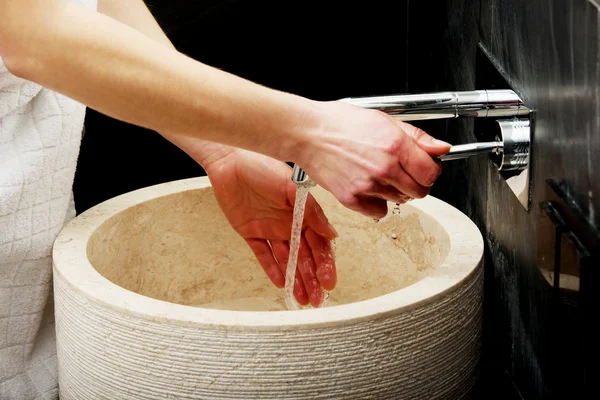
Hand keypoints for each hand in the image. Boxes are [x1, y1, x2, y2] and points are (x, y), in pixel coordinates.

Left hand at [202, 148, 337, 307]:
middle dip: (312, 278)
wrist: (230, 159)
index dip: (325, 263)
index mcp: (303, 212)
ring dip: (295, 279)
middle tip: (318, 299)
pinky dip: (272, 268)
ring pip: (286, 259)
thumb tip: (332, 235)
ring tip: (302, 299)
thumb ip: (312, 212)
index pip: (318, 243)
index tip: (329, 281)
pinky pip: (263, 254)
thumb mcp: (293, 188)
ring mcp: (270, 228)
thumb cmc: (263, 165)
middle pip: (304, 256)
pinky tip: (281, 284)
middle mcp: (288, 223)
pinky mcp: (250, 231)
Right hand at [294, 101, 451, 218]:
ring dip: (396, 191)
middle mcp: (384, 168)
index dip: (431, 170)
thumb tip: (441, 148)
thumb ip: (417, 137)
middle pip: (420, 192)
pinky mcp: (352, 199)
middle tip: (404, 172)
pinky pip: (379, 212)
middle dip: (417, 183)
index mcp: (395, 145)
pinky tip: (369, 187)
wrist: (308, 133)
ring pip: (400, 201)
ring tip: (379, 174)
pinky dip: (378, 203)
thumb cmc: (341, 123)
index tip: (424, 167)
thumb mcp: (384, 120)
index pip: (431, 173)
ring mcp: (368, 186)